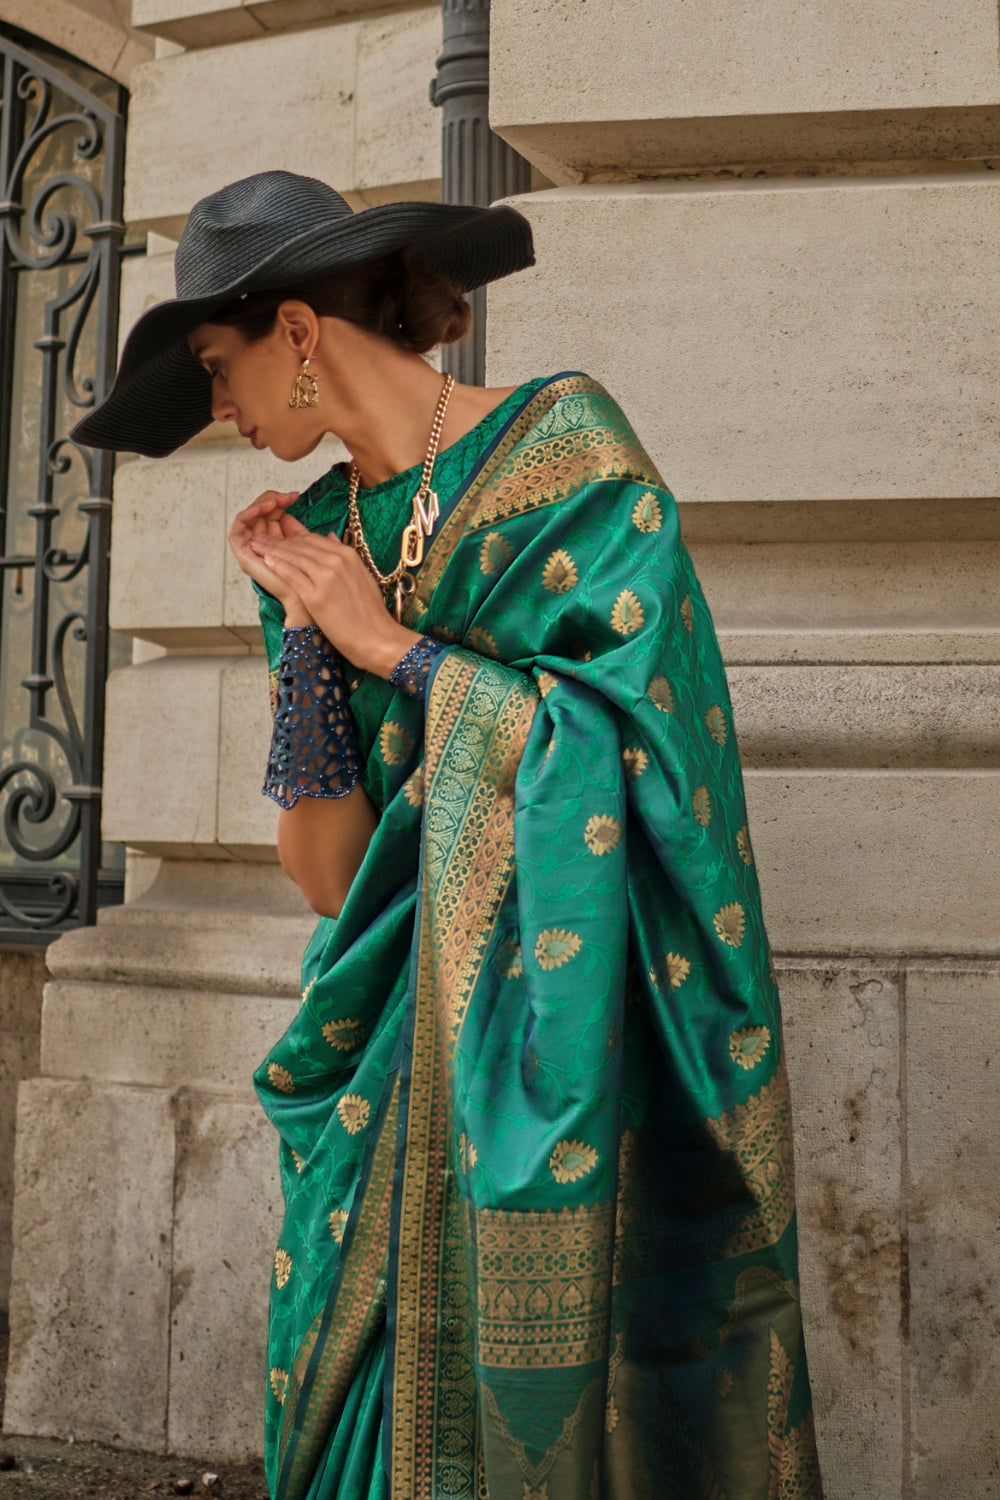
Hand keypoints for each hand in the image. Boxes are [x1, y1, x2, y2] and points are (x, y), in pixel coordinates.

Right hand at [229, 491, 310, 616]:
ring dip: (260, 504)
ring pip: (247, 518)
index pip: (271, 519)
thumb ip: (311, 542)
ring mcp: (252, 553)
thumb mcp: (315, 556)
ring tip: (276, 500)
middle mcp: (263, 550)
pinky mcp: (244, 556)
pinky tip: (265, 506)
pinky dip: (248, 513)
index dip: (279, 504)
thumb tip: (321, 529)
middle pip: (258, 516)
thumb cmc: (316, 590)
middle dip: (271, 500)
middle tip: (287, 496)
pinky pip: (238, 527)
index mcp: (278, 549)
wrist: (310, 609)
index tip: (294, 495)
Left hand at [249, 529, 419, 676]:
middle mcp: (337, 561)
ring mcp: (326, 577)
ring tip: (257, 546)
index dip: (293, 538)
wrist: (376, 638)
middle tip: (261, 538)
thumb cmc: (370, 614)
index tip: (279, 539)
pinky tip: (265, 561)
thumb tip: (331, 538)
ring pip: (293, 557)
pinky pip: (291, 575)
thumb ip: (345, 558)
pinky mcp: (316, 596)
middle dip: (278, 540)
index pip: (314, 539)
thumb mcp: (362, 577)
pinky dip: (277, 566)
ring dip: (272, 549)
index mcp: (349, 556)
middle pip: (301, 545)